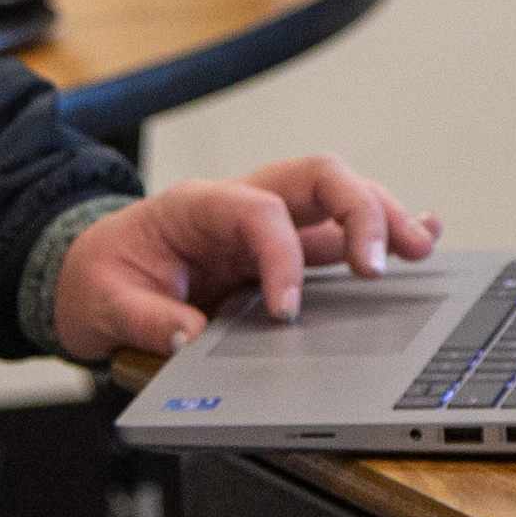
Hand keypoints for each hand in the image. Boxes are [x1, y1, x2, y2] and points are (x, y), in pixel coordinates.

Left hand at [53, 153, 442, 361]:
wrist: (91, 273)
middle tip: (382, 264)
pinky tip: (425, 233)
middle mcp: (242, 202)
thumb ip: (146, 319)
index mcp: (197, 205)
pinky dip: (384, 229)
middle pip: (318, 178)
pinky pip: (341, 229)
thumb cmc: (102, 278)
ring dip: (385, 218)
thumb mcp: (102, 304)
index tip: (288, 312)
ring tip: (420, 248)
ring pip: (341, 197)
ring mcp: (271, 221)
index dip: (283, 258)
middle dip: (360, 212)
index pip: (259, 212)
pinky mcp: (287, 248)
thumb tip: (190, 338)